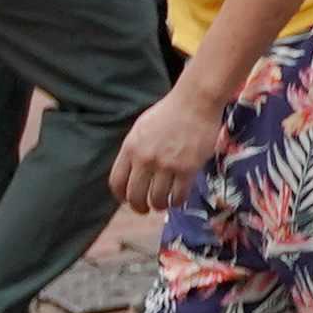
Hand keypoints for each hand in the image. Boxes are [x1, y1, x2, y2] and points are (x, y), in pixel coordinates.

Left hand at [110, 81, 226, 215]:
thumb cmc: (169, 112)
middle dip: (139, 207)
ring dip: (160, 205)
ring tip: (164, 204)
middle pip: (135, 195)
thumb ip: (134, 150)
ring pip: (158, 199)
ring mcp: (166, 165)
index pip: (117, 181)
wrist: (195, 102)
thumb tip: (133, 171)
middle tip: (145, 209)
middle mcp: (145, 159)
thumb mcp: (141, 129)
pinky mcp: (187, 169)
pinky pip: (179, 195)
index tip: (127, 200)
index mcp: (130, 148)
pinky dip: (178, 201)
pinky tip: (179, 199)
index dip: (121, 196)